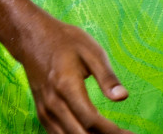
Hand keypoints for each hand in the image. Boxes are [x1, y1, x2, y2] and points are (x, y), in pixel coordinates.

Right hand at [10, 13, 131, 133]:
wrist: (32, 38)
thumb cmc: (65, 42)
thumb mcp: (91, 51)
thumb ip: (107, 77)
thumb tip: (123, 97)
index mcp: (66, 86)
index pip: (91, 120)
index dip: (111, 131)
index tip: (129, 133)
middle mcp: (53, 103)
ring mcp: (45, 110)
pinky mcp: (42, 114)